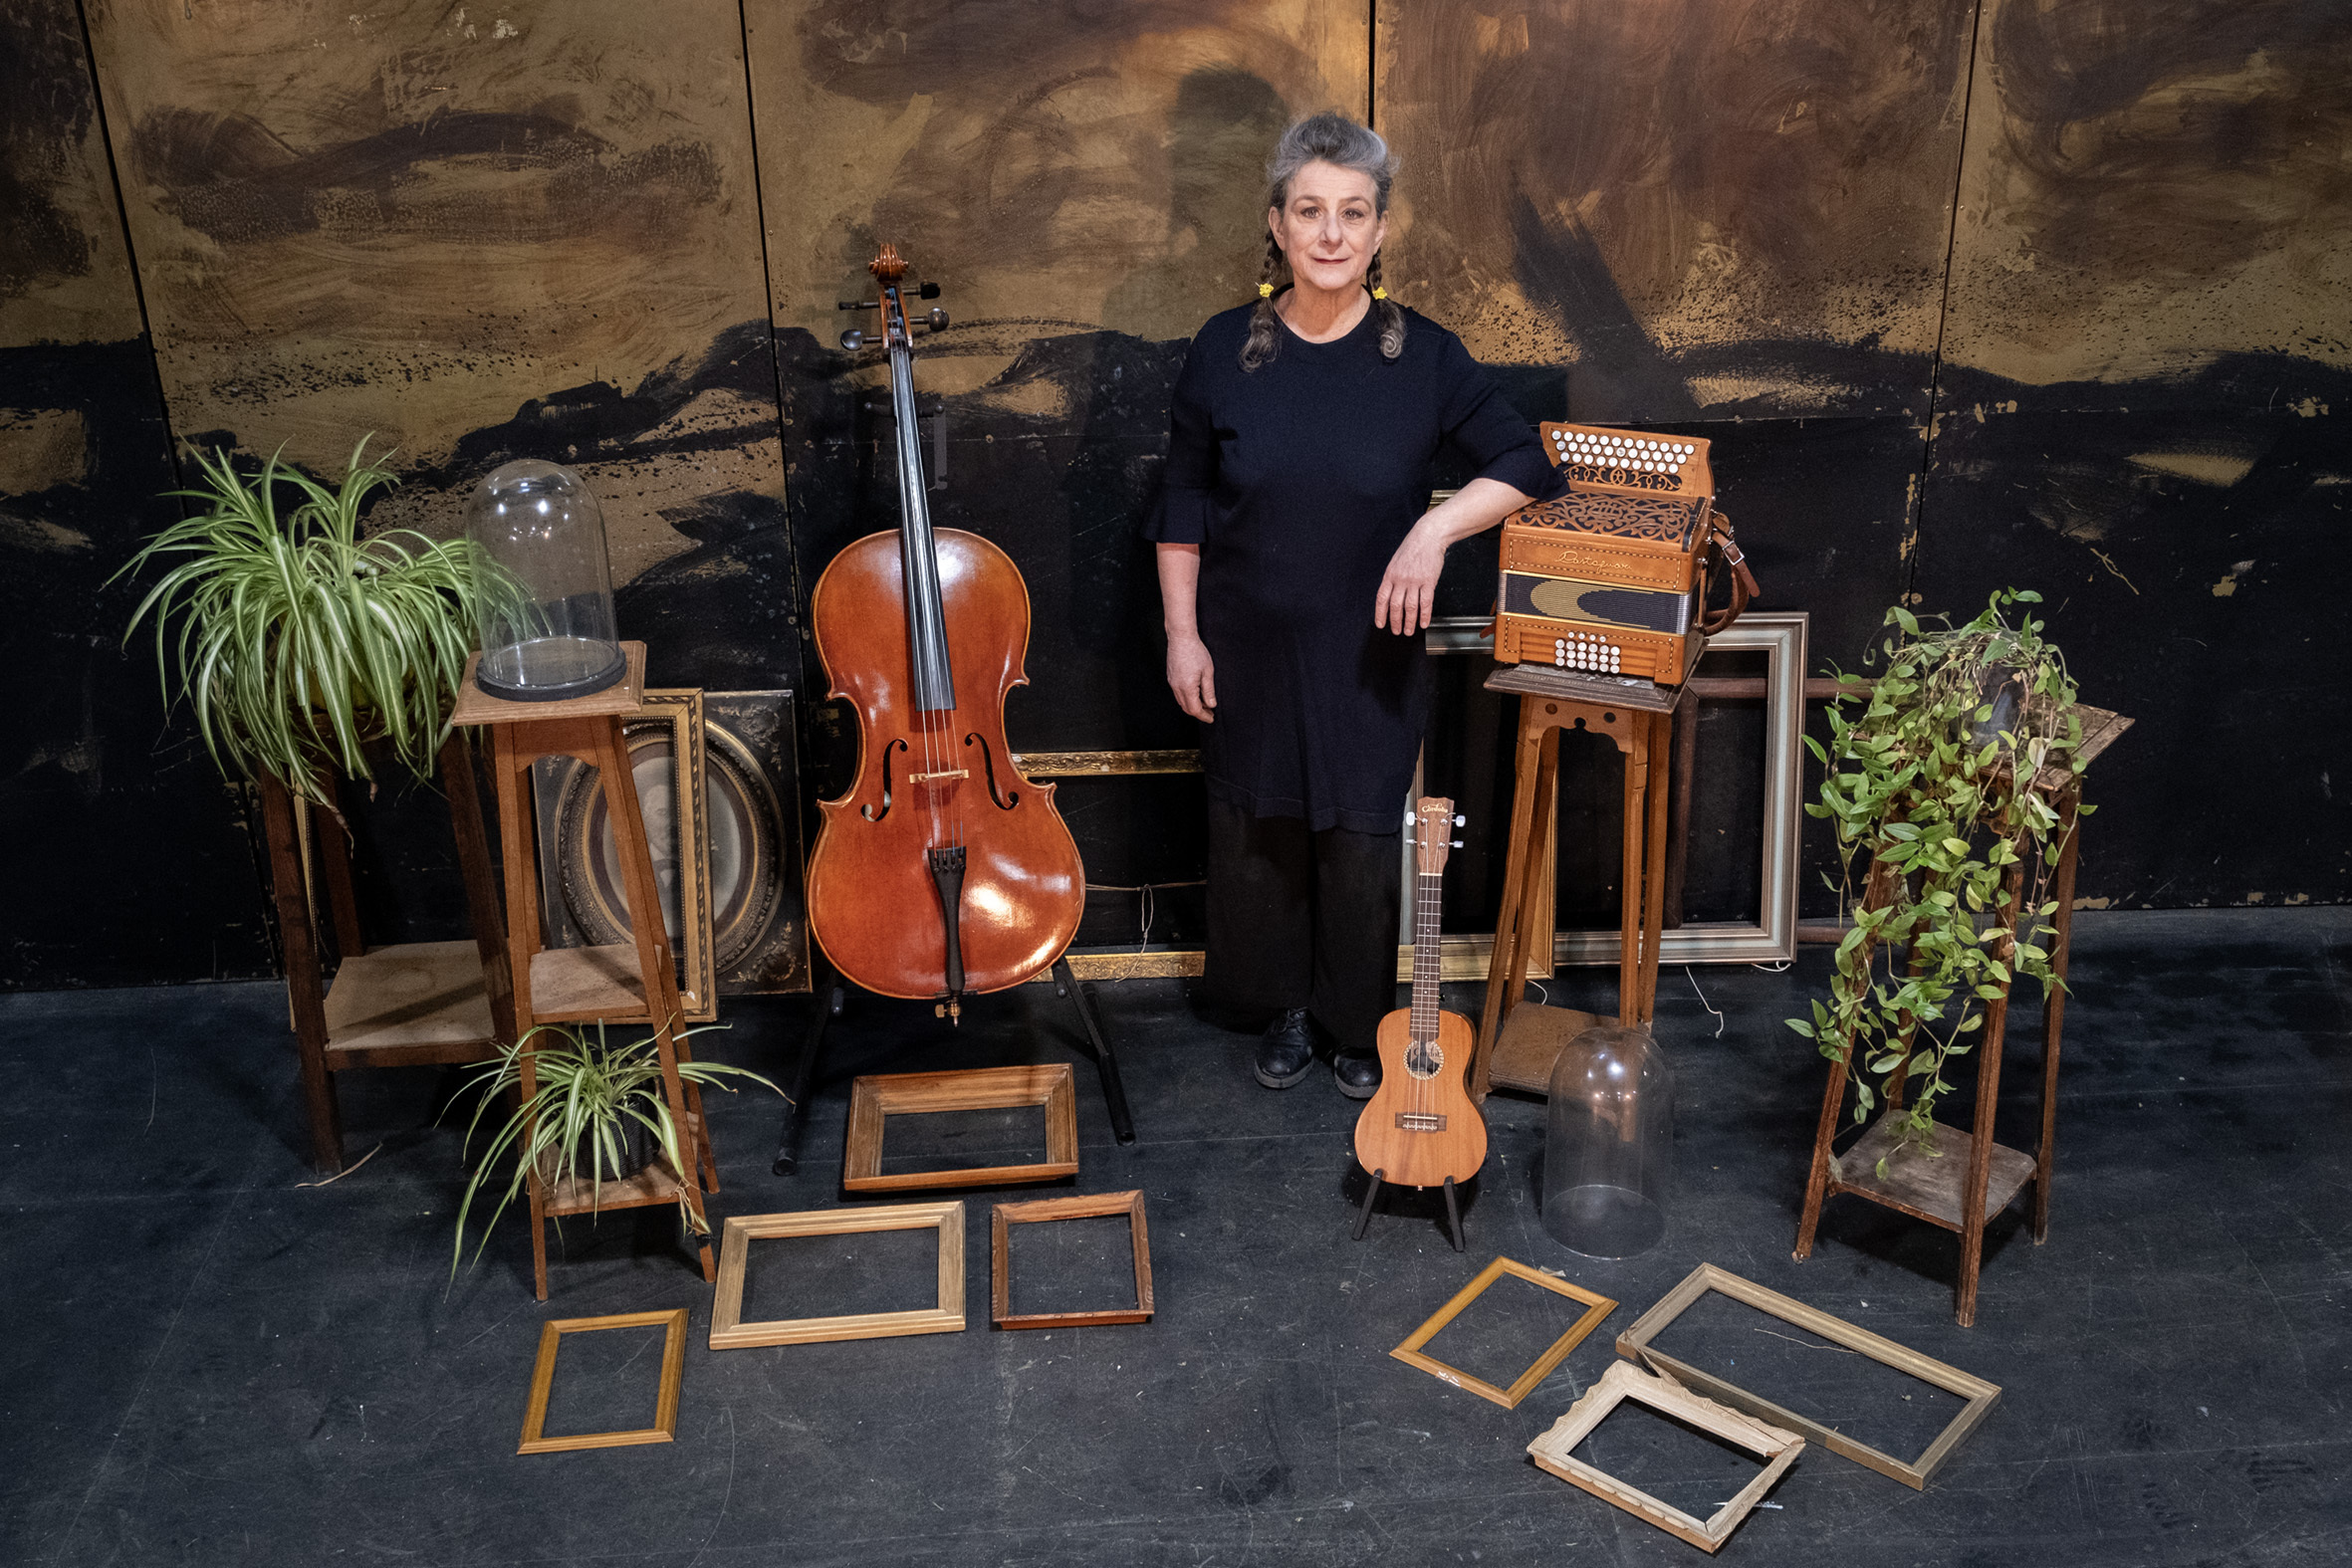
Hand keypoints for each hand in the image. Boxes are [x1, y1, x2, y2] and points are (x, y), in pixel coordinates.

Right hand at [1167, 635, 1215, 722]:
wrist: (1181, 638)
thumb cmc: (1196, 652)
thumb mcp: (1208, 672)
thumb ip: (1209, 690)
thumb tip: (1211, 704)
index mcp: (1187, 688)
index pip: (1195, 709)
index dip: (1204, 716)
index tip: (1211, 718)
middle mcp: (1177, 687)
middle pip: (1187, 708)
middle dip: (1199, 713)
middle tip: (1210, 713)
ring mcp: (1172, 683)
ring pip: (1182, 701)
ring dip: (1193, 705)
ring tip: (1205, 704)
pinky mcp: (1171, 678)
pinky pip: (1178, 694)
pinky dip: (1187, 698)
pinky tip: (1196, 694)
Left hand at [1375, 519, 1447, 634]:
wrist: (1428, 536)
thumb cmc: (1412, 548)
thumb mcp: (1396, 562)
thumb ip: (1393, 578)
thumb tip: (1390, 595)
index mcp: (1390, 575)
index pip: (1382, 598)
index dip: (1380, 614)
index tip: (1381, 624)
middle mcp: (1401, 579)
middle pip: (1395, 606)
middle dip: (1395, 622)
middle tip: (1396, 631)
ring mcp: (1415, 581)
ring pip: (1410, 607)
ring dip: (1409, 622)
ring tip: (1409, 631)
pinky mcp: (1429, 581)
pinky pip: (1426, 602)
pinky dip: (1425, 615)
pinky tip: (1424, 623)